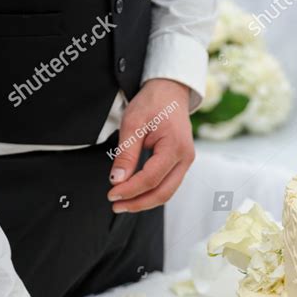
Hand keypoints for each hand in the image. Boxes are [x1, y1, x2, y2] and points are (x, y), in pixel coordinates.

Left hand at [108, 79, 194, 212]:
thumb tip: (117, 180)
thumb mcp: (133, 122)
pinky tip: (135, 194)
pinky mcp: (181, 164)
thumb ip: (126, 153)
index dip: (130, 190)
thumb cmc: (153, 102)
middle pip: (162, 193)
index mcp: (175, 146)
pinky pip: (167, 186)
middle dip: (138, 203)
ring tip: (123, 203)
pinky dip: (151, 193)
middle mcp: (185, 158)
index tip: (112, 194)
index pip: (151, 178)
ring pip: (166, 193)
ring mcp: (185, 163)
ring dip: (144, 201)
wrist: (171, 91)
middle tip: (116, 205)